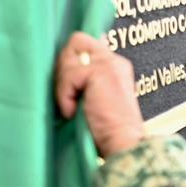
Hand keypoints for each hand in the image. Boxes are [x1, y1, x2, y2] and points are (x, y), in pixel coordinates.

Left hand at [55, 32, 144, 157]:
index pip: (84, 43)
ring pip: (69, 58)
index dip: (70, 61)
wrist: (122, 143)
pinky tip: (73, 112)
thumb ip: (84, 78)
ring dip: (64, 87)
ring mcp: (109, 64)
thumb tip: (62, 65)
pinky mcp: (101, 71)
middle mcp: (114, 60)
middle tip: (70, 97)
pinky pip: (69, 75)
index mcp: (115, 65)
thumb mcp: (94, 97)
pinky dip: (65, 96)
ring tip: (73, 107)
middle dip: (64, 71)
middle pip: (75, 43)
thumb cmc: (107, 130)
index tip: (70, 87)